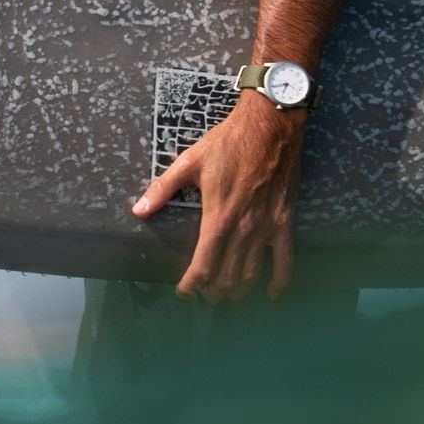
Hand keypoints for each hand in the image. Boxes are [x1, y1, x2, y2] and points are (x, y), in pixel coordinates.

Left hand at [133, 93, 304, 301]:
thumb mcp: (190, 162)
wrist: (270, 126)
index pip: (203, 265)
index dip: (191, 285)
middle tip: (204, 296)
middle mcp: (244, 228)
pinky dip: (279, 281)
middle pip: (227, 277)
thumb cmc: (229, 143)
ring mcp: (266, 227)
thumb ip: (163, 188)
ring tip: (227, 297)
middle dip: (213, 292)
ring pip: (252, 274)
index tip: (184, 291)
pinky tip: (271, 294)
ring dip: (238, 291)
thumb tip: (139, 209)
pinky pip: (285, 259)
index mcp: (218, 216)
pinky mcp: (284, 221)